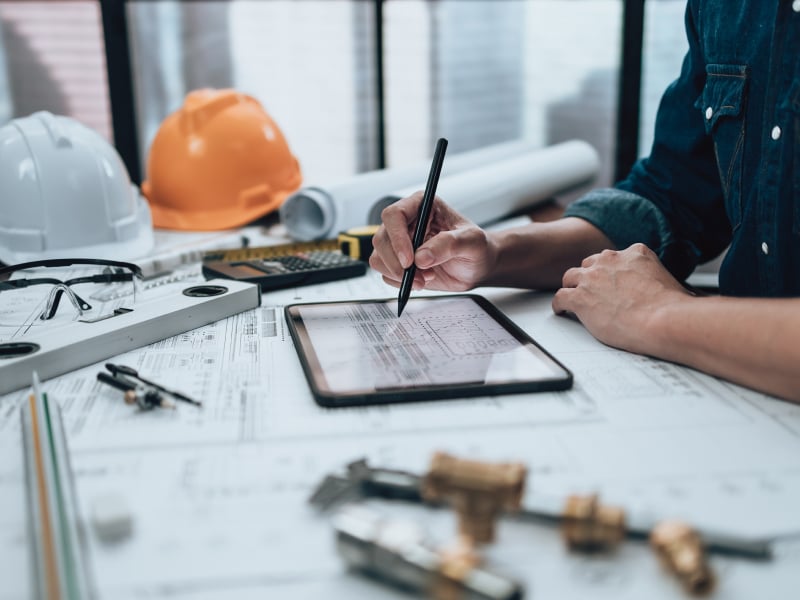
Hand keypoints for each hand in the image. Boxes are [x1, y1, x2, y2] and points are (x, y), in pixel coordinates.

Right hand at [369, 191, 496, 290]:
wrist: (477, 267)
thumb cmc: (477, 248)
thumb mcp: (472, 242)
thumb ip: (449, 245)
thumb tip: (421, 257)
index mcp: (422, 206)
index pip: (395, 215)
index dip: (398, 238)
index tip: (409, 260)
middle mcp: (406, 222)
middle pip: (382, 239)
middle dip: (398, 264)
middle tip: (420, 277)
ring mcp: (399, 243)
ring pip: (379, 257)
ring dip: (399, 275)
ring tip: (426, 278)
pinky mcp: (398, 262)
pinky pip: (385, 273)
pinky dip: (400, 282)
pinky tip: (422, 280)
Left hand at [551, 243, 692, 353]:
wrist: (663, 320)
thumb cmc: (672, 308)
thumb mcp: (670, 280)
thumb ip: (659, 279)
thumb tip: (678, 294)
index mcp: (634, 253)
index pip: (614, 257)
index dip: (609, 271)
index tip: (609, 280)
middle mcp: (610, 260)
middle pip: (589, 264)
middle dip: (589, 276)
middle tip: (592, 291)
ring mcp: (592, 278)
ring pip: (570, 277)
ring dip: (571, 288)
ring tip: (572, 299)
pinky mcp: (580, 297)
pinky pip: (560, 297)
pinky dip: (559, 305)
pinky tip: (561, 311)